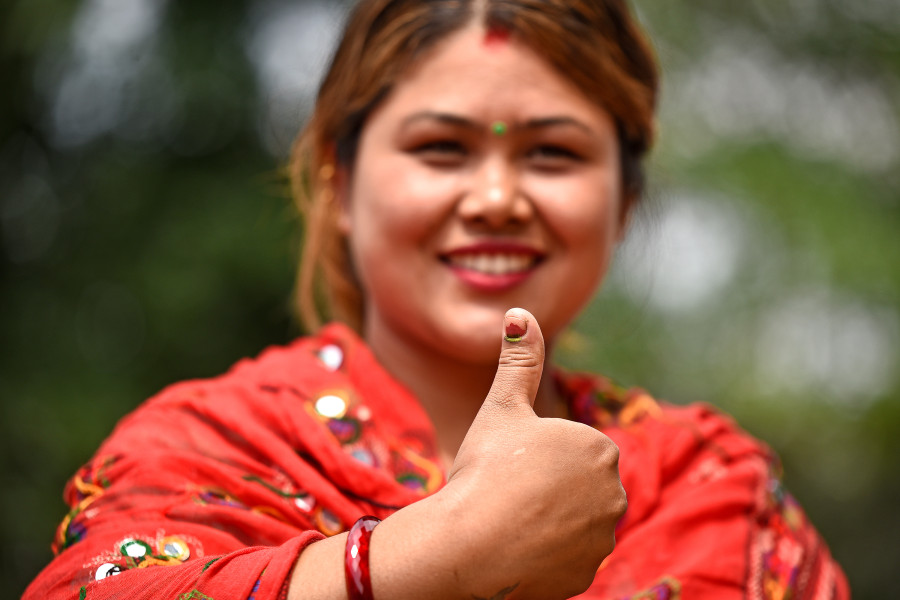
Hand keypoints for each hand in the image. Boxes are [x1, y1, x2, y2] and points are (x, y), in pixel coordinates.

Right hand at [443, 308, 625, 598]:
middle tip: (509, 493)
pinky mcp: (587, 576)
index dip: (534, 456)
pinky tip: (517, 550)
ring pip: (571, 523)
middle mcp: (614, 494)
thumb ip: (519, 359)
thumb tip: (520, 311)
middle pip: (573, 486)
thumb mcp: (502, 407)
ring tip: (511, 522)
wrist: (470, 545)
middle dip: (546, 489)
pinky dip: (545, 555)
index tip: (512, 465)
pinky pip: (566, 558)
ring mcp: (602, 539)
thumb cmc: (487, 469)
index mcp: (599, 448)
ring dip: (547, 522)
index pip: (568, 449)